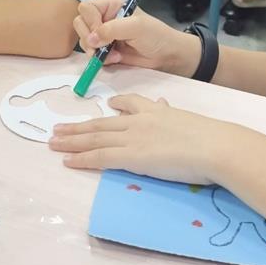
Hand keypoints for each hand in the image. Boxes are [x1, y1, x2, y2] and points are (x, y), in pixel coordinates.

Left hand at [49, 94, 232, 184]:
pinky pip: (99, 157)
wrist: (212, 145)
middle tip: (57, 129)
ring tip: (53, 143)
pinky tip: (67, 161)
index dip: (114, 106)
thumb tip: (163, 105)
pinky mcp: (131, 157)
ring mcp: (132, 138)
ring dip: (71, 141)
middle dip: (77, 127)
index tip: (106, 107)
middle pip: (101, 123)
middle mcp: (138, 121)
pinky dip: (81, 158)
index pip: (129, 104)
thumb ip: (170, 113)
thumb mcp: (185, 118)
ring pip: (94, 138)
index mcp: (153, 110)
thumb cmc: (208, 135)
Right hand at [74, 0, 199, 76]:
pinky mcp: (105, 51)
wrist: (167, 56)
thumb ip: (112, 29)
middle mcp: (104, 18)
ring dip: (95, 51)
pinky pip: (91, 55)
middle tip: (102, 46)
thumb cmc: (156, 36)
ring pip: (84, 41)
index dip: (90, 20)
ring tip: (114, 55)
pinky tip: (115, 60)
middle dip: (89, 37)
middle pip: (80, 23)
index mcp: (111, 5)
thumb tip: (91, 38)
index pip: (87, 7)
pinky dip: (99, 60)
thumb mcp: (136, 27)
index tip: (100, 31)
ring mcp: (104, 35)